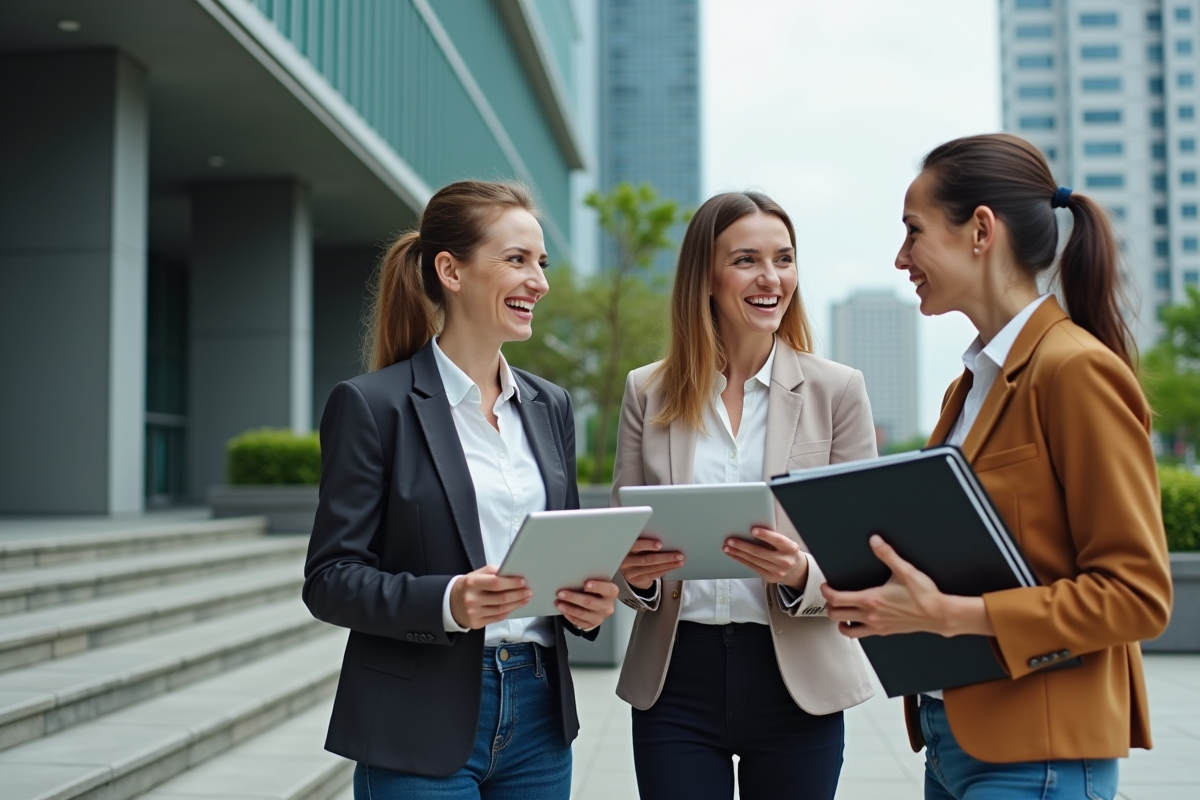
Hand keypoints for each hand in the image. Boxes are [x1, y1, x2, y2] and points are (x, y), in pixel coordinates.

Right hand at [449, 565, 531, 629]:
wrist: (450, 603)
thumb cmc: (468, 586)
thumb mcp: (476, 574)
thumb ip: (493, 572)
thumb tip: (512, 574)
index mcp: (471, 583)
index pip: (495, 583)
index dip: (511, 583)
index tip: (523, 581)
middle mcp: (471, 599)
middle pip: (501, 598)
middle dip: (518, 594)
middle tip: (529, 591)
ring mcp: (473, 613)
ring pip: (501, 609)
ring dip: (516, 604)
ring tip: (526, 598)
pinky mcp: (476, 623)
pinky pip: (497, 618)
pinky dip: (508, 611)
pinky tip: (515, 606)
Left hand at [556, 580, 619, 629]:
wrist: (600, 602)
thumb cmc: (597, 589)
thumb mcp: (598, 581)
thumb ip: (591, 577)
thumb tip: (577, 573)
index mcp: (611, 592)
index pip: (607, 589)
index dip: (597, 586)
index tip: (586, 584)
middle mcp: (607, 606)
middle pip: (590, 602)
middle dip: (573, 597)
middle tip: (561, 593)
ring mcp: (600, 617)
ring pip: (583, 614)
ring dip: (569, 608)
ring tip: (559, 603)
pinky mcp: (593, 624)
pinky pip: (580, 623)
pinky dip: (570, 617)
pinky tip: (563, 611)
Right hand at [619, 538, 683, 589]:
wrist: (630, 570)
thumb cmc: (636, 553)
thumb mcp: (636, 545)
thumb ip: (643, 541)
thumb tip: (664, 536)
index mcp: (625, 547)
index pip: (635, 546)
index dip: (647, 545)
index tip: (660, 544)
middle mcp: (625, 560)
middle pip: (646, 559)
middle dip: (664, 556)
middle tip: (678, 554)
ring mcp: (630, 572)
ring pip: (652, 567)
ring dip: (668, 564)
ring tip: (680, 560)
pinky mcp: (636, 579)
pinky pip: (653, 574)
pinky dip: (665, 569)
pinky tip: (673, 566)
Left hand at [723, 527, 808, 588]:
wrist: (797, 570)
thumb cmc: (787, 551)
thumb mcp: (786, 542)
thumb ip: (774, 536)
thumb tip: (755, 524)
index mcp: (791, 548)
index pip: (777, 540)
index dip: (765, 535)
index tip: (752, 530)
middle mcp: (785, 561)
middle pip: (760, 552)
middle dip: (743, 545)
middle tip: (730, 540)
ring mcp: (777, 571)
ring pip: (753, 560)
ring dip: (738, 553)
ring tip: (727, 547)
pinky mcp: (770, 577)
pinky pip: (752, 567)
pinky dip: (741, 559)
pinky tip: (733, 554)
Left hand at [821, 535, 992, 638]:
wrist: (938, 614)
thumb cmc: (923, 595)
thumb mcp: (905, 570)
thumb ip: (887, 554)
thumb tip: (875, 540)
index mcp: (871, 600)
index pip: (837, 599)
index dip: (826, 592)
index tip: (825, 586)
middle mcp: (870, 615)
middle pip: (836, 615)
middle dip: (829, 606)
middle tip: (831, 597)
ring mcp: (877, 626)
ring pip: (847, 631)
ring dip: (840, 621)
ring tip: (842, 611)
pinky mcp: (884, 632)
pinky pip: (862, 635)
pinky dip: (854, 628)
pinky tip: (860, 619)